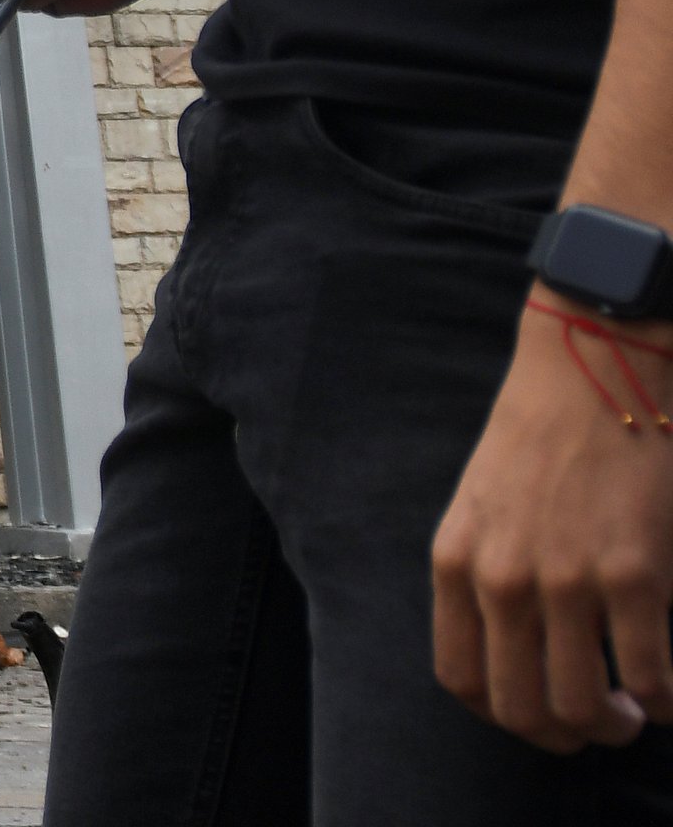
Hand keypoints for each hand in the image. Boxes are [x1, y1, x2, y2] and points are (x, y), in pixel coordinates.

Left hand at [433, 301, 672, 748]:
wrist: (591, 371)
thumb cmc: (540, 439)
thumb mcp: (481, 507)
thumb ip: (486, 574)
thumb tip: (514, 650)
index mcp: (456, 562)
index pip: (461, 679)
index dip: (503, 716)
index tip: (540, 713)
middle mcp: (502, 579)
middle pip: (521, 709)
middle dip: (563, 737)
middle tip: (599, 725)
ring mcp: (568, 580)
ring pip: (584, 707)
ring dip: (616, 727)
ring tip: (636, 712)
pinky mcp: (634, 575)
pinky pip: (652, 676)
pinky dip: (666, 701)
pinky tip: (668, 690)